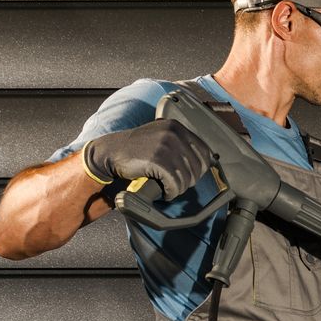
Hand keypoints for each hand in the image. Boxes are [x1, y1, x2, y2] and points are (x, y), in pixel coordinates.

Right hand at [81, 119, 214, 198]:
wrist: (111, 152)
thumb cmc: (137, 149)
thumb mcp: (161, 137)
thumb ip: (181, 144)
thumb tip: (209, 161)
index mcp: (177, 127)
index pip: (205, 153)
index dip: (199, 169)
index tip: (188, 175)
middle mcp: (174, 133)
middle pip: (197, 168)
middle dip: (187, 181)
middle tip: (173, 183)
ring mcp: (166, 146)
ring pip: (187, 178)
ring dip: (177, 188)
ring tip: (166, 187)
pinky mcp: (158, 160)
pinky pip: (175, 184)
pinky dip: (170, 193)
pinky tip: (162, 191)